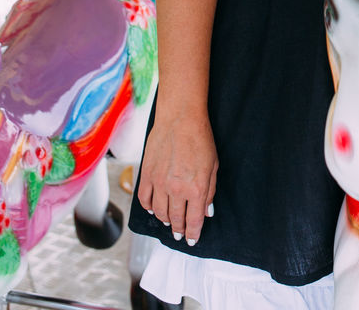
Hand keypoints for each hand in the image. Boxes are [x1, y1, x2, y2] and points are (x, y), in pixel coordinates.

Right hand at [137, 109, 218, 246]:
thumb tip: (207, 211)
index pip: (194, 221)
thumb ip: (210, 191)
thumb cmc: (200, 138)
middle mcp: (176, 190)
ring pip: (159, 212)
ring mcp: (159, 183)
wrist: (180, 118)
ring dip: (164, 220)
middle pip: (175, 219)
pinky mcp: (146, 174)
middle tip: (180, 234)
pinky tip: (153, 208)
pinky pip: (145, 199)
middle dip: (179, 229)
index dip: (193, 234)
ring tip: (168, 222)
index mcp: (195, 189)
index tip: (192, 240)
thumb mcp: (213, 166)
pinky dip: (148, 207)